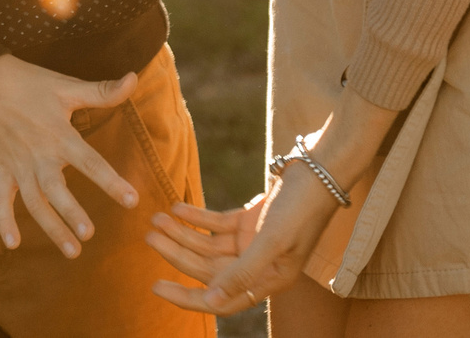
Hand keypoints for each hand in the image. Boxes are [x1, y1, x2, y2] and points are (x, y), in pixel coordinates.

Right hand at [0, 54, 141, 258]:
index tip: (131, 201)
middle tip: (89, 234)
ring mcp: (16, 164)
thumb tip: (134, 78)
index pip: (89, 162)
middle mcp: (38, 154)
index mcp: (58, 134)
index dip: (110, 181)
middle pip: (55, 189)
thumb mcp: (65, 85)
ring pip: (34, 201)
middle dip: (72, 212)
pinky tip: (12, 244)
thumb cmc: (28, 82)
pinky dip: (3, 221)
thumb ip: (101, 91)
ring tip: (72, 250)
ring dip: (50, 227)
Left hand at [146, 171, 335, 314]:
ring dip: (182, 232)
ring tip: (156, 218)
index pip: (221, 300)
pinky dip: (196, 216)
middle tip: (149, 234)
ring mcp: (253, 242)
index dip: (188, 298)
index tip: (156, 287)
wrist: (321, 169)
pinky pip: (215, 224)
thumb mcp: (272, 242)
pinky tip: (176, 207)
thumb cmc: (302, 208)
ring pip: (208, 244)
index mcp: (269, 281)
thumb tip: (213, 300)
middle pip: (208, 269)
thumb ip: (243, 273)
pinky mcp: (250, 220)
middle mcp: (258, 266)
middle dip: (177, 253)